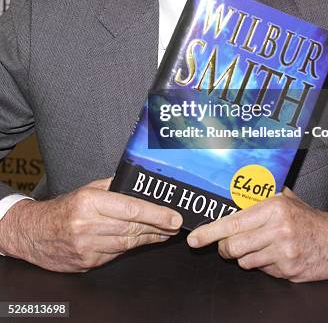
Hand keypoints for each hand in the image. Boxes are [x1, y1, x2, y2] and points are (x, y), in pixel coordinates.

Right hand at [0, 178, 181, 272]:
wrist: (34, 233)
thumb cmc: (63, 208)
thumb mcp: (86, 189)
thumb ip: (113, 186)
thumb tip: (140, 183)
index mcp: (89, 202)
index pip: (131, 209)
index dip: (156, 214)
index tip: (173, 217)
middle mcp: (87, 225)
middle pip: (132, 227)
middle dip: (158, 227)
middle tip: (174, 225)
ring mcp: (87, 246)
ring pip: (127, 243)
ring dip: (149, 238)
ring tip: (164, 233)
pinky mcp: (87, 262)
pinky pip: (116, 254)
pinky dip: (131, 247)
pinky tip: (141, 241)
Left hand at [187, 188, 327, 281]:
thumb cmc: (309, 218)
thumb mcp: (286, 199)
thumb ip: (261, 197)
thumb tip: (232, 193)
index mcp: (273, 208)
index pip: (232, 223)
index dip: (209, 232)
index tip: (194, 239)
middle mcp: (278, 229)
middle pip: (233, 246)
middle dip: (224, 248)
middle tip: (226, 245)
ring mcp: (284, 252)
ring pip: (245, 261)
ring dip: (246, 257)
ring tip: (261, 247)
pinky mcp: (289, 270)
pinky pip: (263, 271)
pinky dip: (264, 265)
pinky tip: (276, 256)